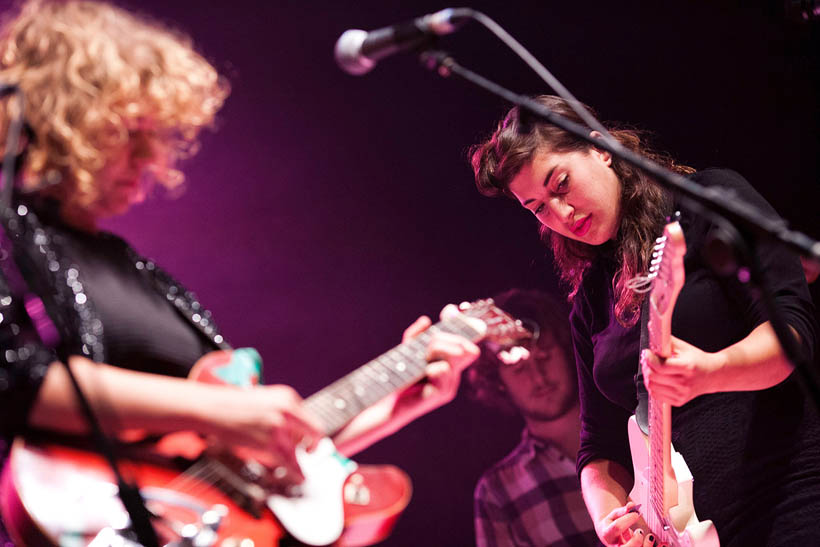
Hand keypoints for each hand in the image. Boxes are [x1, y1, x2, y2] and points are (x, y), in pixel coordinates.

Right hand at [206, 384, 322, 485]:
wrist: (212, 408)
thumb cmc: (233, 405)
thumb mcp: (265, 399)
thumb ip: (281, 411)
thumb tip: (293, 429)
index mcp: (288, 396)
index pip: (309, 416)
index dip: (309, 431)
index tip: (309, 438)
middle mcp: (287, 410)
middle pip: (315, 431)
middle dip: (314, 444)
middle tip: (312, 451)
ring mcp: (279, 426)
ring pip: (301, 449)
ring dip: (300, 461)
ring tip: (300, 470)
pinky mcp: (270, 442)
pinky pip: (290, 462)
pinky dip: (297, 472)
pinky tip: (299, 477)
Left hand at [392, 304, 480, 418]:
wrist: (387, 401)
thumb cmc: (399, 377)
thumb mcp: (407, 351)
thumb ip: (417, 335)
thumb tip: (426, 320)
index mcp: (449, 362)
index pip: (465, 341)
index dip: (463, 326)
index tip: (450, 310)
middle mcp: (453, 373)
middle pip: (465, 346)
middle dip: (444, 339)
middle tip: (426, 347)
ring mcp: (450, 384)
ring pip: (454, 354)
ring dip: (436, 350)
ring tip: (423, 359)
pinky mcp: (442, 394)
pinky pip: (442, 369)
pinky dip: (430, 367)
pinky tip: (422, 375)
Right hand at [598, 502, 662, 546]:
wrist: (609, 536)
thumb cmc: (611, 525)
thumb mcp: (613, 516)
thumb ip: (622, 511)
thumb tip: (631, 506)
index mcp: (607, 534)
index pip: (617, 527)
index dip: (628, 519)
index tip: (636, 514)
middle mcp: (614, 546)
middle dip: (637, 540)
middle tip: (639, 531)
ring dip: (647, 545)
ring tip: (649, 537)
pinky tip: (662, 545)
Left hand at [641, 336, 722, 406]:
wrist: (713, 375)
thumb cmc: (698, 360)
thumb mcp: (684, 348)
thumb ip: (667, 342)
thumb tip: (653, 334)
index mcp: (687, 367)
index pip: (660, 367)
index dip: (649, 359)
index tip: (647, 353)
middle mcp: (685, 383)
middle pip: (654, 377)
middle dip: (646, 367)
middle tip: (646, 360)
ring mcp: (682, 394)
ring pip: (652, 387)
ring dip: (648, 377)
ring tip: (651, 369)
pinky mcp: (679, 401)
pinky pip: (657, 396)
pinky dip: (653, 387)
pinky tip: (657, 379)